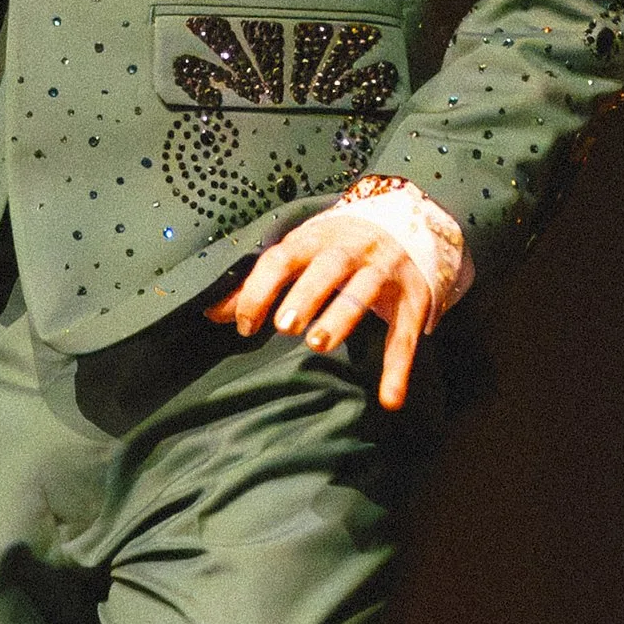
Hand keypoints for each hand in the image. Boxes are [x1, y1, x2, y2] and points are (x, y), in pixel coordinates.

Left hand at [207, 209, 433, 408]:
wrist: (408, 224)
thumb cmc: (335, 247)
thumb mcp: (300, 255)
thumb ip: (259, 283)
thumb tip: (210, 312)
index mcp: (315, 238)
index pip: (283, 258)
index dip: (262, 288)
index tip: (246, 324)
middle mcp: (351, 250)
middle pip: (328, 268)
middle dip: (306, 294)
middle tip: (285, 325)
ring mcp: (385, 272)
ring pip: (364, 291)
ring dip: (342, 317)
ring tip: (318, 344)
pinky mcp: (413, 299)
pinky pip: (404, 335)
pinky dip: (398, 368)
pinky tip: (389, 399)